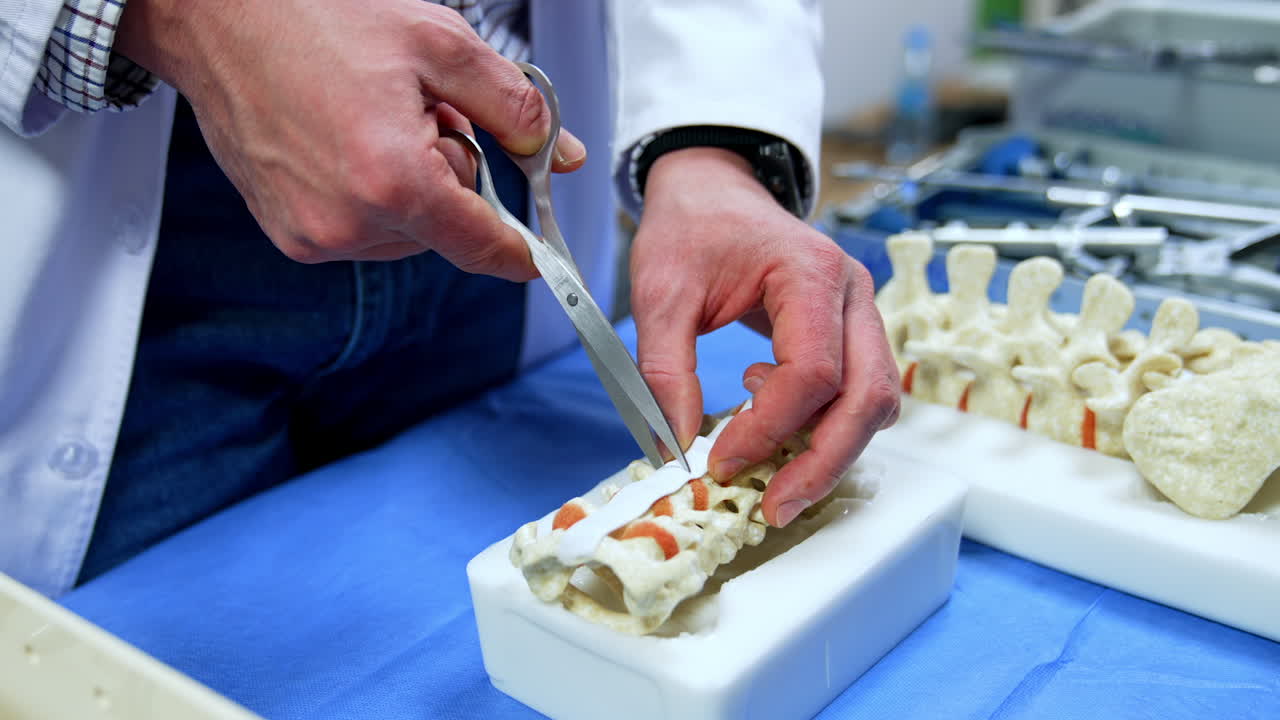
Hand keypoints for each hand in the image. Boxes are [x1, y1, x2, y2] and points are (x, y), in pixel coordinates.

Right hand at [115, 0, 584, 277]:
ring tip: (375, 121)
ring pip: (406, 229)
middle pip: (446, 227)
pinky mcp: (289, 234)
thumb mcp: (440, 46)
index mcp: (392, 181)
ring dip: (411, 184)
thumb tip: (558, 154)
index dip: (521, 251)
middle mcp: (348, 223)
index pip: (482, 244)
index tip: (541, 260)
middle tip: (421, 114)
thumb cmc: (315, 21)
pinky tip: (347, 140)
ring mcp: (313, 234)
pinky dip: (371, 193)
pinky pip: (362, 228)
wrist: (219, 18)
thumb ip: (515, 108)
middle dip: (452, 175)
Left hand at [632, 148, 899, 526]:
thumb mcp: (659, 291)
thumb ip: (664, 368)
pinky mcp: (852, 333)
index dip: (770, 428)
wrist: (713, 191)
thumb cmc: (690, 230)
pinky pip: (859, 394)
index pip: (813, 370)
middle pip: (868, 397)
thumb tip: (675, 445)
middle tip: (773, 507)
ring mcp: (860, 313)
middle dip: (822, 463)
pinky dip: (825, 428)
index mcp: (811, 272)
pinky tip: (771, 426)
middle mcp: (852, 293)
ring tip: (770, 476)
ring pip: (874, 403)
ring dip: (830, 451)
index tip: (719, 460)